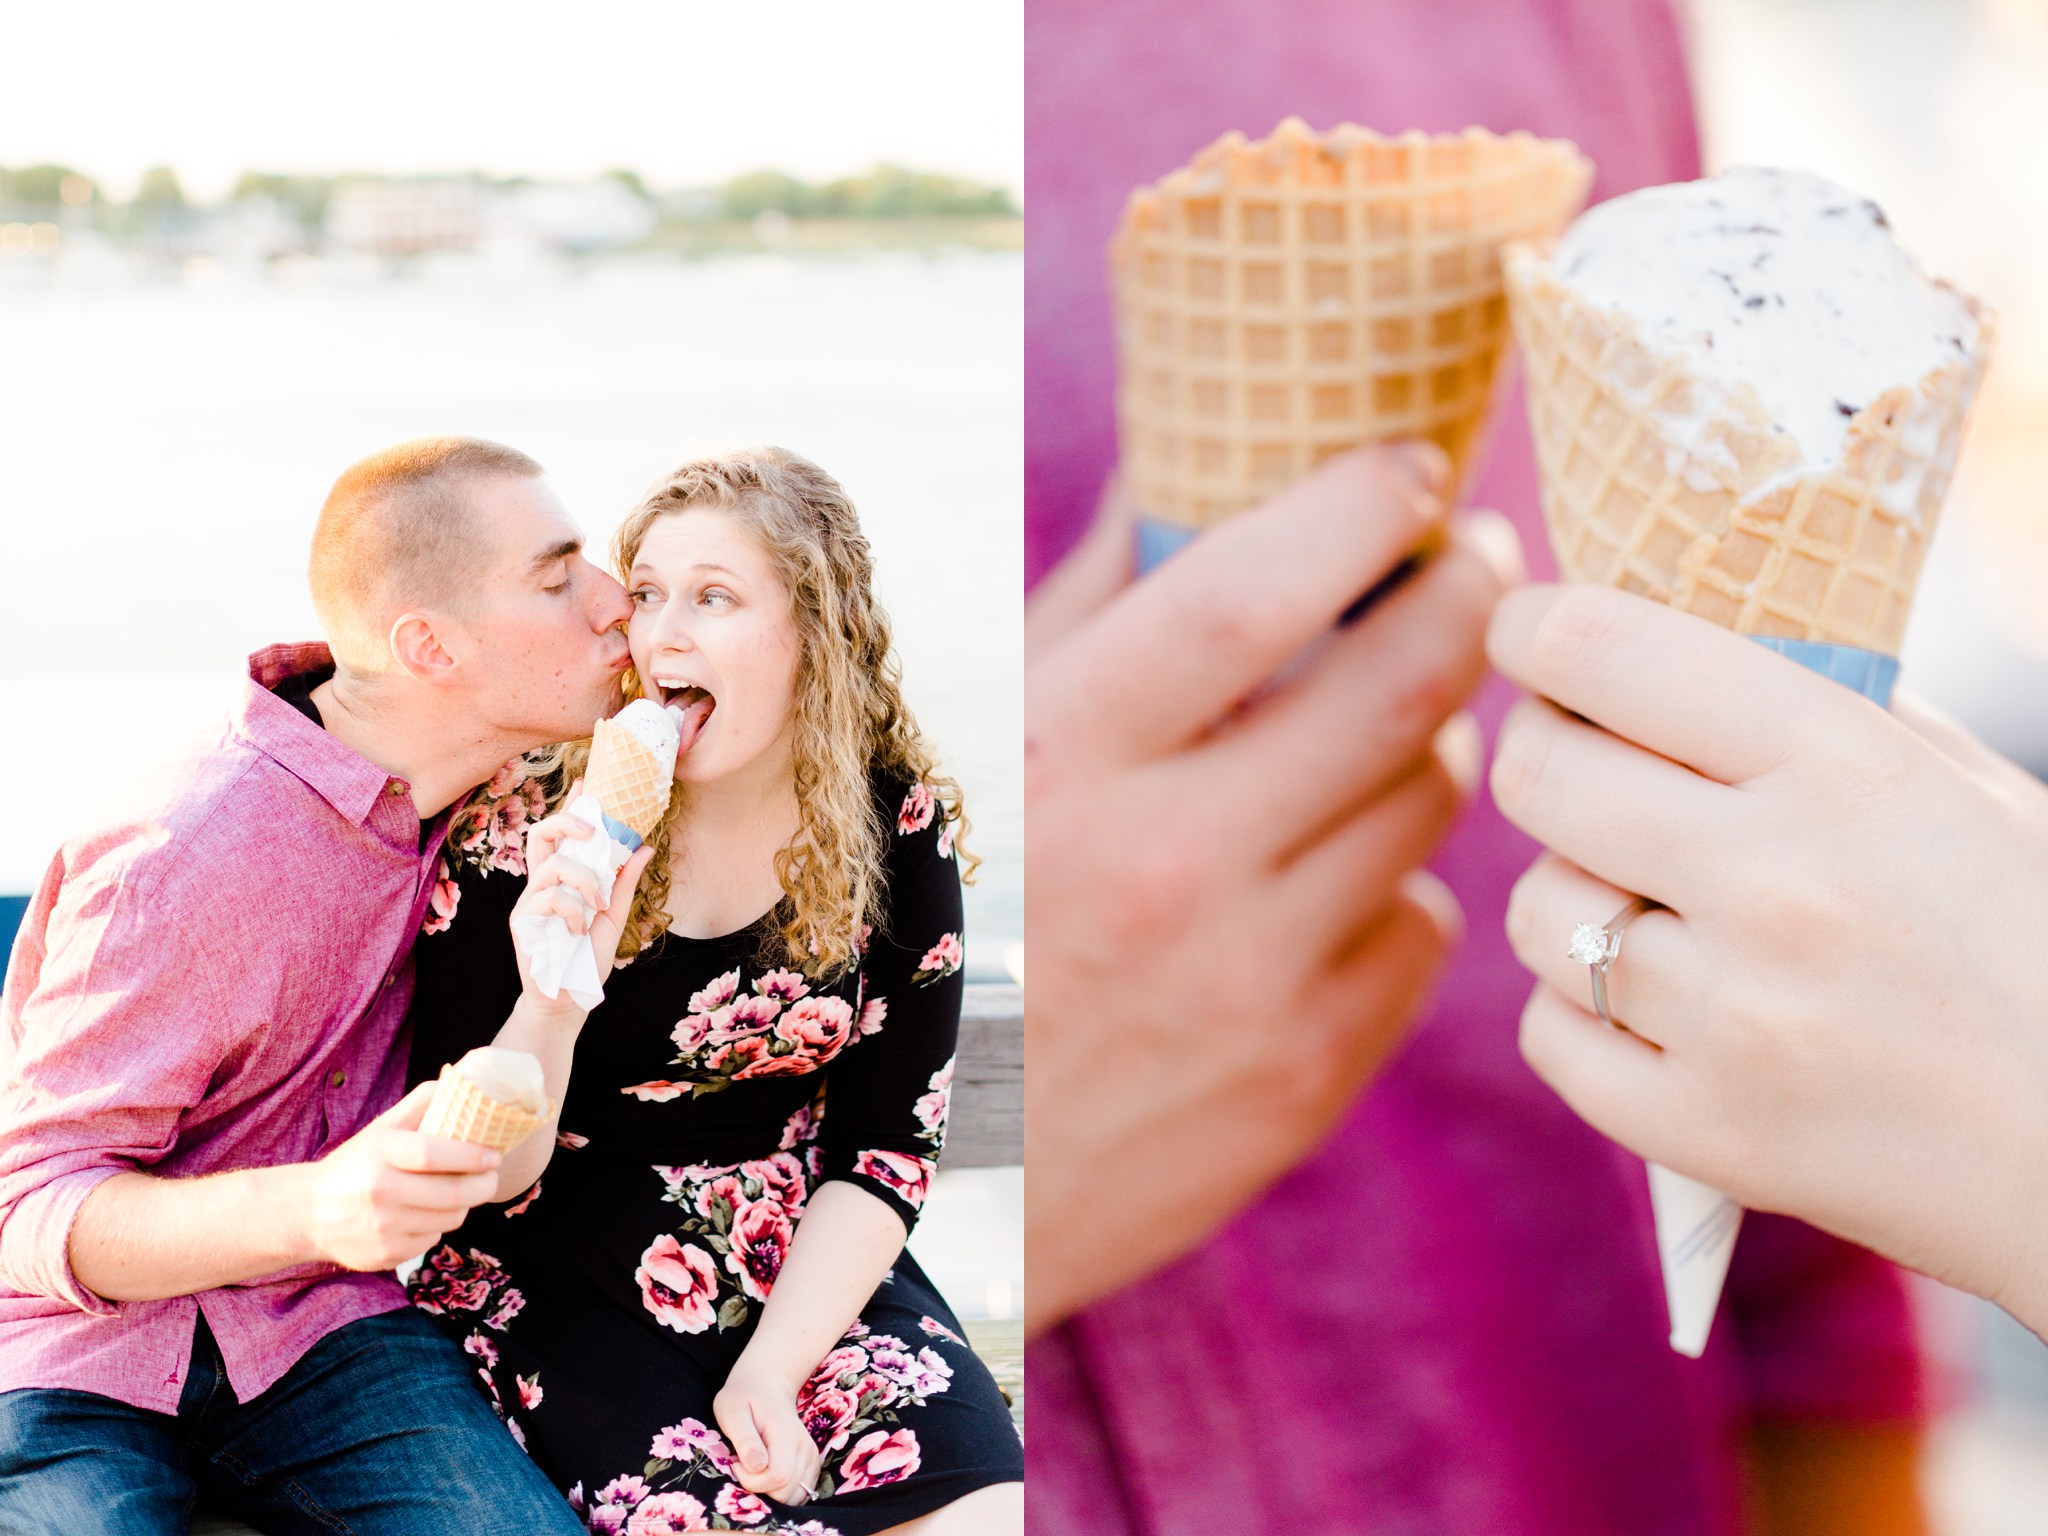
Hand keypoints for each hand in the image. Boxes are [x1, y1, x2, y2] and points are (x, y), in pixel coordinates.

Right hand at [299, 1082, 502, 1271]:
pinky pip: (431, 1241)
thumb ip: (420, 1104)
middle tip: (491, 1177)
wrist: (308, 1213)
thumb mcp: (381, 1129)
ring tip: (457, 1193)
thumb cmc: (355, 1165)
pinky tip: (425, 1215)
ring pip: (450, 1219)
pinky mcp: (385, 1255)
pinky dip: (436, 1227)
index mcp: (380, 1153)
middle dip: (484, 1185)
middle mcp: (380, 1192)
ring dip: (463, 1206)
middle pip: (454, 1194)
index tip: (494, 1155)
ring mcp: (382, 1228)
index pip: (434, 1154)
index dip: (472, 1156)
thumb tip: (460, 1083)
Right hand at [510, 780, 654, 1012]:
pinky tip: (579, 930)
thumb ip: (624, 883)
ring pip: (553, 865)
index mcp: (562, 879)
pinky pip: (550, 897)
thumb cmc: (587, 957)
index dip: (572, 806)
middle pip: (540, 833)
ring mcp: (528, 900)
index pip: (562, 833)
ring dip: (585, 881)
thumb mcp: (614, 916)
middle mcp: (541, 883)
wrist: (570, 998)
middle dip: (566, 821)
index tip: (587, 782)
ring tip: (597, 905)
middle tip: (592, 829)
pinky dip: (573, 910)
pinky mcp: (521, 920)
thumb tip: (645, 848)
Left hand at [714, 1357, 821, 1505]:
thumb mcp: (732, 1412)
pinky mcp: (811, 1464)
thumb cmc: (742, 1398)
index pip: (777, 1476)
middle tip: (742, 1465)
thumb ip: (745, 1439)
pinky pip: (799, 1494)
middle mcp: (805, 1448)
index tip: (735, 1463)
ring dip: (769, 1493)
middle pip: (785, 1492)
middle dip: (758, 1489)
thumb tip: (757, 1466)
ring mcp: (811, 1457)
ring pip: (793, 1497)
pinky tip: (765, 1476)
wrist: (766, 1386)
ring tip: (754, 1469)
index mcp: (786, 1434)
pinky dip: (781, 1494)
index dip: (751, 1480)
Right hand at [1023, 445, 1519, 1333]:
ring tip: (1403, 718)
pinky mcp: (1308, 1070)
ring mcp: (1250, 976)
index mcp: (1064, 762)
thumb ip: (1084, 614)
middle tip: (1489, 559)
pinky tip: (1347, 875)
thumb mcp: (976, 759)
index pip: (1251, 595)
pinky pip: (1423, 924)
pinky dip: (1403, 878)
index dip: (1357, 509)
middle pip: (1393, 689)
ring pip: (1428, 801)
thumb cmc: (958, 929)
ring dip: (1436, 736)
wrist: (948, 1181)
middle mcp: (1165, 863)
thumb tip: (1184, 469)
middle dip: (1468, 597)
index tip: (1414, 468)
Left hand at [1487, 583, 2047, 1329]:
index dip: (1531, 628)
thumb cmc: (2042, 937)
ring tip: (1646, 908)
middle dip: (1543, 755)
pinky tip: (1656, 1007)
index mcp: (1843, 763)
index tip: (1524, 633)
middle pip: (1538, 776)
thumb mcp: (1958, 784)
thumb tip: (1651, 650)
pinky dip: (1583, 1015)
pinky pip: (1549, 1034)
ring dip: (1572, 898)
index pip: (1601, 651)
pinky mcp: (1707, 1132)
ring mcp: (1734, 1018)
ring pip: (1536, 911)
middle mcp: (1774, 882)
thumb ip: (1811, 709)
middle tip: (1576, 767)